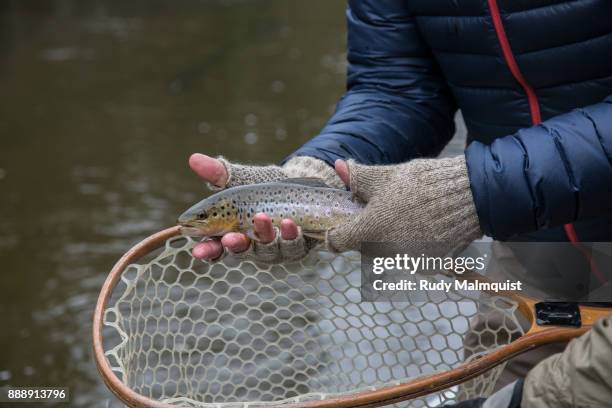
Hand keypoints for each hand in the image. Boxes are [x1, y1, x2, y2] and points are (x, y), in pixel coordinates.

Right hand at [188, 153, 340, 262]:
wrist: (297, 186)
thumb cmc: (261, 189)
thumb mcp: (239, 179)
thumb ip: (218, 174)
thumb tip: (193, 158)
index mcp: (232, 234)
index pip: (216, 248)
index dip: (207, 251)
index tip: (197, 251)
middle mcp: (252, 245)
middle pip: (241, 252)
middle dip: (235, 245)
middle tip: (230, 238)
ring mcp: (274, 248)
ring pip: (269, 249)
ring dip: (265, 233)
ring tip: (261, 216)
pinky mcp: (297, 246)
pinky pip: (294, 245)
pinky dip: (291, 234)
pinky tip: (289, 222)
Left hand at [326, 155, 482, 254]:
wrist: (467, 197)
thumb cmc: (419, 183)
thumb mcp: (383, 177)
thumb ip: (356, 178)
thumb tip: (338, 167)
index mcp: (368, 231)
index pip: (337, 241)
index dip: (335, 231)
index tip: (342, 222)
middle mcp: (383, 252)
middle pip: (362, 246)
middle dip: (366, 230)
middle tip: (379, 209)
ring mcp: (405, 260)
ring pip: (384, 251)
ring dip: (387, 237)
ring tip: (404, 215)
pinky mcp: (425, 265)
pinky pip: (407, 256)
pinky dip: (409, 244)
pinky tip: (420, 226)